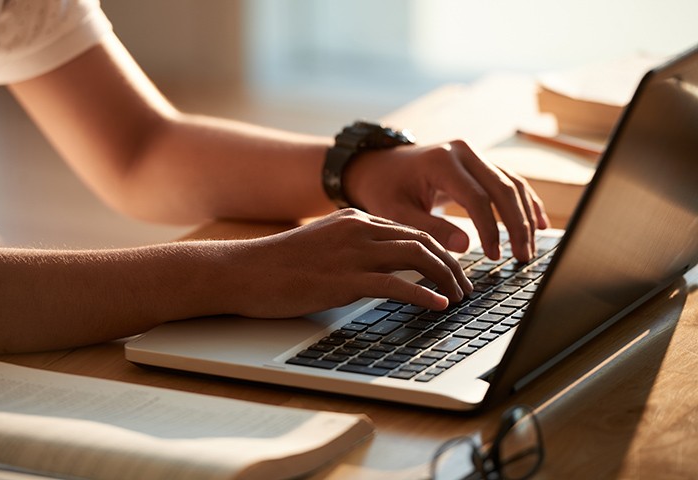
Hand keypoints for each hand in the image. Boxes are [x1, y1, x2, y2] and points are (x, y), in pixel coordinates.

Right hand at [215, 209, 471, 317]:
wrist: (243, 270)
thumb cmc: (278, 265)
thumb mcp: (322, 246)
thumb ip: (353, 249)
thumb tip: (382, 269)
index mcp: (355, 219)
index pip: (410, 230)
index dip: (439, 250)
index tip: (453, 269)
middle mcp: (359, 229)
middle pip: (422, 240)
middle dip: (451, 264)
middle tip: (466, 286)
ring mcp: (352, 252)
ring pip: (417, 257)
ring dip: (446, 277)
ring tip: (459, 297)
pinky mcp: (344, 278)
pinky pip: (396, 285)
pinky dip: (423, 295)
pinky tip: (438, 306)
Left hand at [343, 140, 549, 261]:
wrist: (380, 166)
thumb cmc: (385, 190)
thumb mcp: (396, 213)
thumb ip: (429, 228)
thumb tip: (466, 247)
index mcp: (442, 162)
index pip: (477, 198)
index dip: (490, 229)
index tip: (494, 255)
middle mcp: (463, 152)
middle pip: (502, 188)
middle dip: (517, 224)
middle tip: (523, 256)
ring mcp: (474, 154)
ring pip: (512, 183)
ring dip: (526, 216)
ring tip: (529, 247)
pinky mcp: (480, 163)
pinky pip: (510, 181)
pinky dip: (526, 202)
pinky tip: (540, 223)